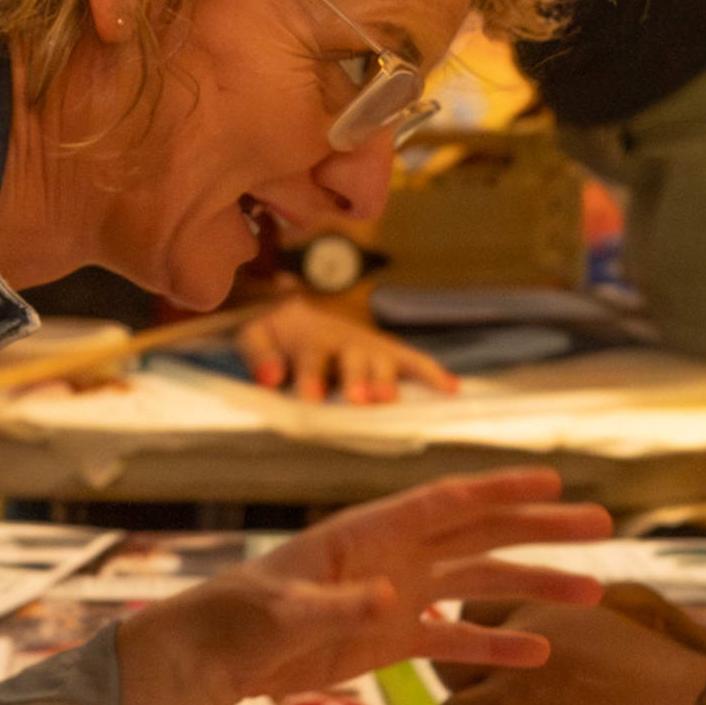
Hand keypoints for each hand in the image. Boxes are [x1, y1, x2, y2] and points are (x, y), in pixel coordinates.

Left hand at [131, 469, 610, 704]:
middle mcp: (395, 555)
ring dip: (534, 585)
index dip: (500, 488)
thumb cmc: (240, 617)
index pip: (446, 502)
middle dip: (540, 527)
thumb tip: (389, 600)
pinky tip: (539, 652)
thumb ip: (337, 606)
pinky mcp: (392, 638)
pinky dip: (496, 643)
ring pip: (480, 581)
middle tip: (601, 524)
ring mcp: (399, 594)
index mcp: (369, 532)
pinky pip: (456, 636)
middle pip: (481, 532)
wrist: (217, 656)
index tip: (553, 479)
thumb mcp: (283, 611)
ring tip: (593, 591)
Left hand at [236, 298, 451, 403]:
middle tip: (360, 398)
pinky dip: (432, 372)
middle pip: (354, 358)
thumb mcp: (253, 335)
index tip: (309, 397)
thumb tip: (270, 377)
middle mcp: (343, 339)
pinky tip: (452, 389)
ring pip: (384, 360)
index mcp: (308, 336)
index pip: (311, 356)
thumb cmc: (273, 332)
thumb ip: (259, 355)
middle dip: (358, 378)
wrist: (289, 306)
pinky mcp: (387, 350)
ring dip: (388, 378)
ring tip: (389, 398)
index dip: (311, 376)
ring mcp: (368, 344)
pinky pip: (412, 359)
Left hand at [433, 588, 705, 704]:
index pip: (471, 614)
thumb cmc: (672, 670)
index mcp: (540, 610)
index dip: (481, 640)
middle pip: (451, 670)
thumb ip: (576, 604)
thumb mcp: (626, 608)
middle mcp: (514, 653)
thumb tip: (546, 609)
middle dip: (472, 688)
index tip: (492, 661)